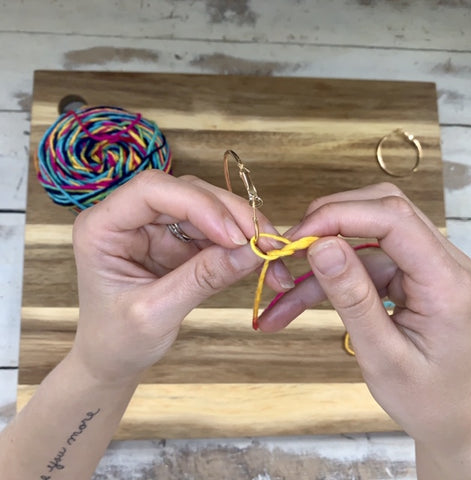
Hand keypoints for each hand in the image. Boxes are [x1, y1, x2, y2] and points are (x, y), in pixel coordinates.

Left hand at [71, 170, 292, 383]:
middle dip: (232, 215)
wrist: (112, 358)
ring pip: (208, 209)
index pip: (152, 191)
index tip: (236, 237)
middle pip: (187, 194)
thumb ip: (202, 279)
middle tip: (268, 243)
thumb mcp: (156, 313)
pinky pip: (214, 232)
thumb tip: (252, 252)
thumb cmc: (117, 340)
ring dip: (243, 229)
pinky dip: (239, 245)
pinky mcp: (176, 241)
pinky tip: (258, 260)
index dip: (199, 205)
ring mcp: (155, 227)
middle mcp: (129, 217)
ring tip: (271, 255)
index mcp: (103, 227)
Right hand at [258, 183, 470, 474]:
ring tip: (281, 294)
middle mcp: (436, 260)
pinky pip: (355, 264)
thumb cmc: (428, 396)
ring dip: (317, 262)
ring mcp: (418, 265)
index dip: (340, 216)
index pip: (393, 219)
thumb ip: (353, 298)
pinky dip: (322, 282)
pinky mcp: (400, 275)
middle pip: (380, 209)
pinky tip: (291, 306)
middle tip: (289, 248)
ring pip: (359, 238)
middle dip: (328, 221)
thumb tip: (320, 246)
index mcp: (444, 279)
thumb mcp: (383, 355)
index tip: (297, 236)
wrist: (453, 415)